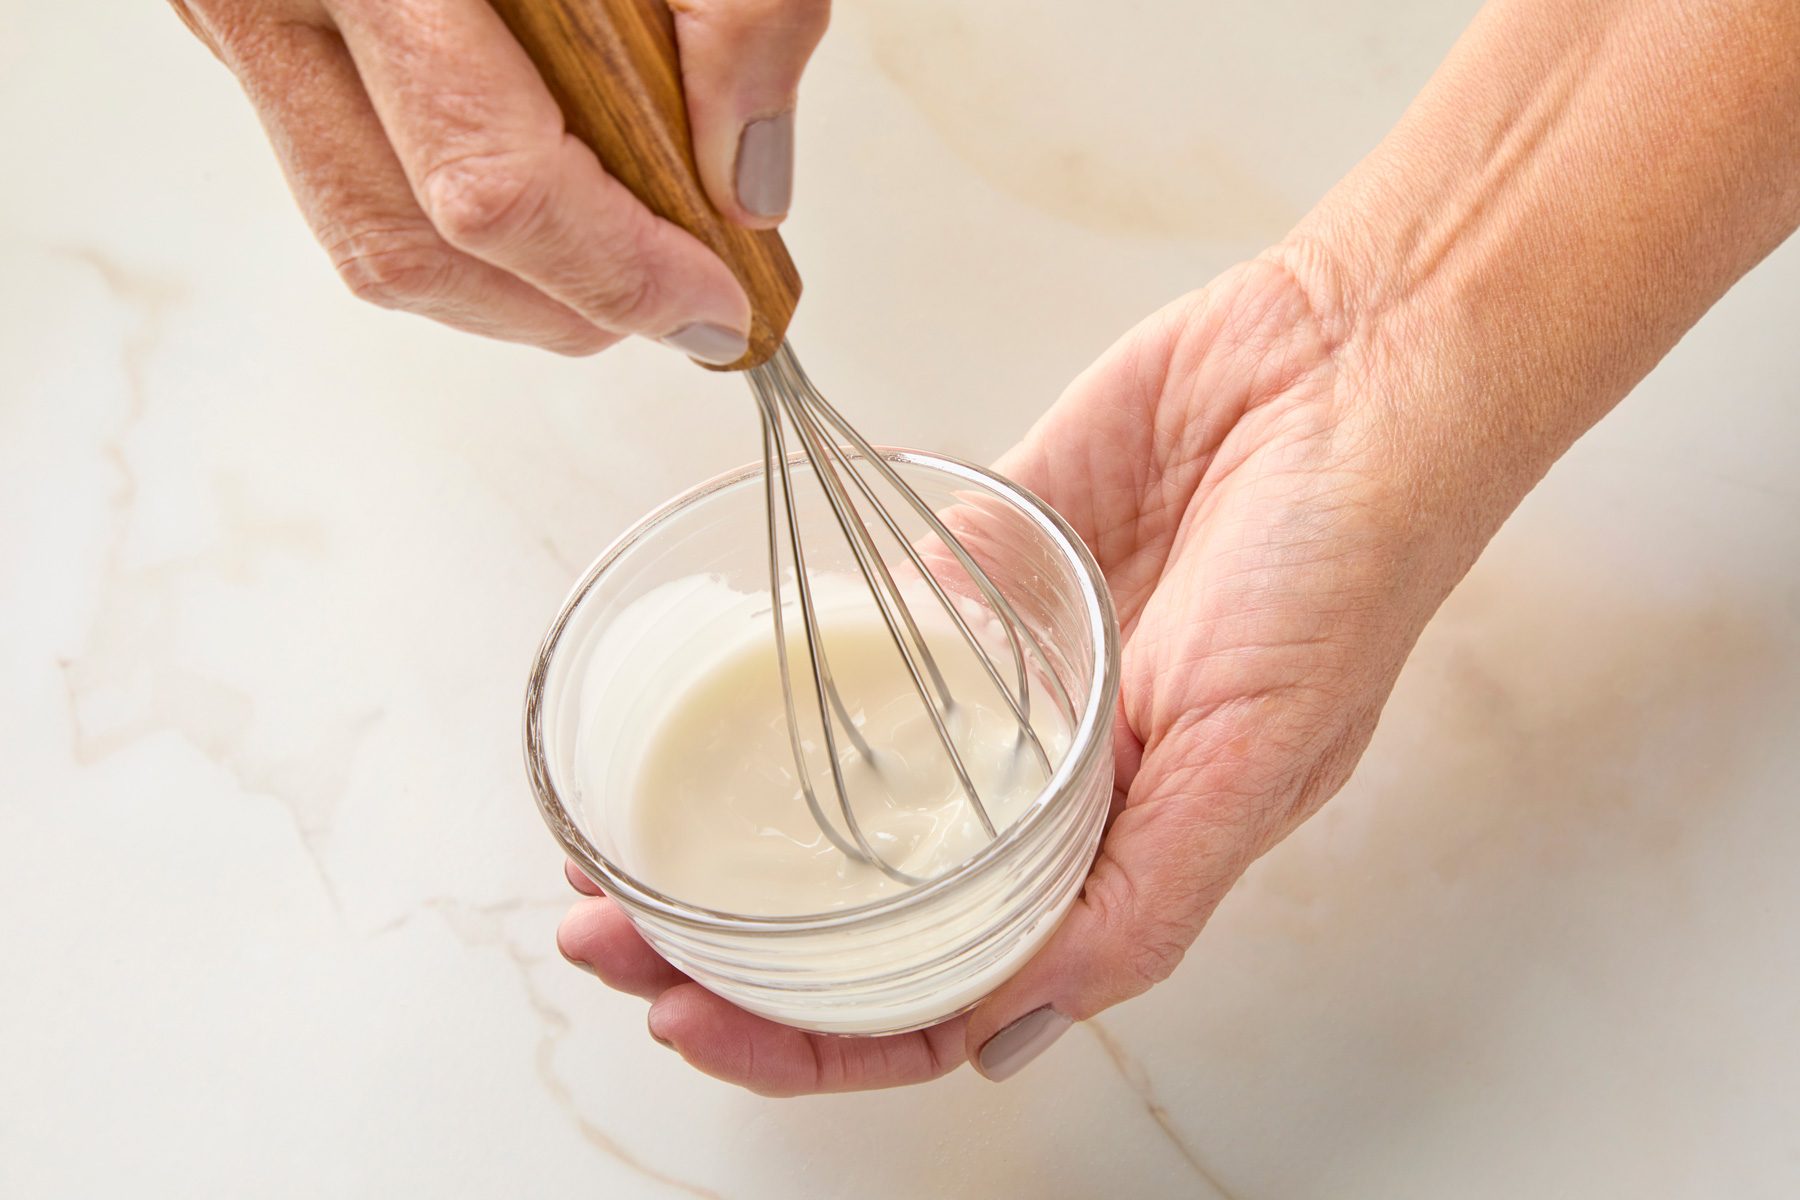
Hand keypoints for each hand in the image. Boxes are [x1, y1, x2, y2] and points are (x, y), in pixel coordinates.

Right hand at [168, 0, 826, 358]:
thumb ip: (742, 6)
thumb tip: (751, 181)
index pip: (491, 183)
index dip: (618, 273)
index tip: (716, 303)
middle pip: (414, 246)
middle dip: (571, 307)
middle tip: (683, 302)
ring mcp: (245, 13)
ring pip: (368, 236)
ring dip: (515, 288)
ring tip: (627, 258)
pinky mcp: (260, 27)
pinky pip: (354, 175)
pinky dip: (464, 220)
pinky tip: (557, 194)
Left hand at [556, 252, 1479, 1090]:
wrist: (1352, 364)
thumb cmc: (1344, 568)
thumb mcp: (1256, 765)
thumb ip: (1138, 901)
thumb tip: (1004, 1030)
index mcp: (1110, 858)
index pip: (940, 993)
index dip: (812, 1033)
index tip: (692, 1022)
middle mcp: (1044, 786)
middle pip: (860, 902)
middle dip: (726, 942)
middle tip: (600, 932)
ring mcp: (1004, 678)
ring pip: (839, 781)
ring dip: (724, 816)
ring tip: (603, 834)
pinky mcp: (981, 566)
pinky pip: (867, 630)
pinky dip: (785, 661)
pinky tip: (700, 682)